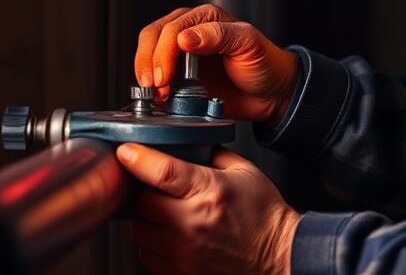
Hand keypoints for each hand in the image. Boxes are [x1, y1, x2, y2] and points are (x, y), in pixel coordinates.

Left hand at [117, 144, 299, 274]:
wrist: (279, 256)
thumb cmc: (265, 217)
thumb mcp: (245, 171)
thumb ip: (212, 153)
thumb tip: (186, 142)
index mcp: (209, 192)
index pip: (161, 172)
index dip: (137, 158)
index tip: (126, 151)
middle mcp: (193, 223)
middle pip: (142, 201)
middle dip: (144, 190)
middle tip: (156, 186)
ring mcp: (185, 251)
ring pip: (140, 229)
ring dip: (147, 217)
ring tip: (166, 211)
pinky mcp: (181, 271)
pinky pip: (147, 253)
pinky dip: (152, 241)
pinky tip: (169, 232)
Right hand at [135, 5, 297, 122]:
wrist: (272, 95)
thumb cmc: (265, 64)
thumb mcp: (248, 43)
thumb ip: (218, 35)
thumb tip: (184, 37)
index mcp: (204, 18)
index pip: (171, 28)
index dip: (163, 53)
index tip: (165, 76)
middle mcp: (188, 32)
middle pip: (152, 38)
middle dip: (149, 63)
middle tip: (156, 86)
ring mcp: (181, 56)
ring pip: (148, 57)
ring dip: (147, 76)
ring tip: (157, 95)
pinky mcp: (180, 78)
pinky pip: (156, 79)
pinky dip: (152, 89)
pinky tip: (158, 99)